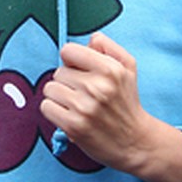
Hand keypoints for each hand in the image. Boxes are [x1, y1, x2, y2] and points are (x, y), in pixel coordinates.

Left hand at [39, 32, 181, 181]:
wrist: (135, 142)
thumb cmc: (127, 102)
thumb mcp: (128, 68)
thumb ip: (109, 47)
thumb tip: (90, 39)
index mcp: (110, 69)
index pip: (68, 50)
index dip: (71, 60)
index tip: (80, 71)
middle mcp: (97, 87)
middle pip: (58, 72)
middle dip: (67, 81)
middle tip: (83, 94)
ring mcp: (84, 107)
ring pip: (50, 89)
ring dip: (59, 96)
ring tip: (76, 105)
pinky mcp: (73, 126)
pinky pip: (46, 107)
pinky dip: (54, 111)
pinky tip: (69, 115)